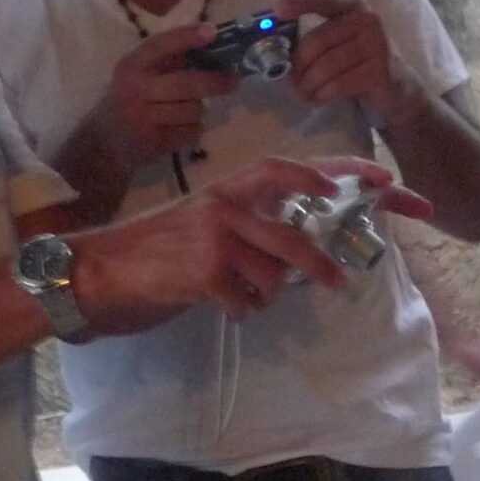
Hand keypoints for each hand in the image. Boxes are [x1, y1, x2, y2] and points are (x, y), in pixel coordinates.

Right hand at [71, 157, 430, 327]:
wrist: (97, 271)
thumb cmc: (155, 252)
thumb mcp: (203, 224)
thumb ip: (247, 225)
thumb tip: (297, 247)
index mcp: (228, 188)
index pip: (290, 169)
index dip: (340, 172)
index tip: (382, 178)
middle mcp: (226, 204)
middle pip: (295, 236)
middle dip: (321, 263)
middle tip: (341, 280)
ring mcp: (216, 236)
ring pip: (274, 275)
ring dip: (261, 294)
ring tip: (235, 294)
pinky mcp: (207, 272)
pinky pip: (248, 302)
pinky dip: (239, 311)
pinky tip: (215, 305)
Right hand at [89, 23, 236, 171]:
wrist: (103, 143)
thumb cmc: (128, 100)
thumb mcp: (137, 75)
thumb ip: (165, 61)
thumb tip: (210, 44)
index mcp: (131, 65)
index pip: (160, 46)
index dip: (186, 37)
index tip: (211, 31)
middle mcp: (135, 89)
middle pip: (187, 84)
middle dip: (215, 82)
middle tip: (233, 80)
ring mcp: (143, 118)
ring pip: (193, 110)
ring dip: (198, 110)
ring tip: (185, 111)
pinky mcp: (154, 143)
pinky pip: (191, 132)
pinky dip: (192, 130)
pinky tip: (178, 128)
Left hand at [273, 0, 403, 121]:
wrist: (396, 90)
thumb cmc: (359, 64)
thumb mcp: (339, 43)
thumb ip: (315, 38)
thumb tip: (278, 51)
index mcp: (352, 7)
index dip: (300, 2)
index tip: (279, 10)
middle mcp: (366, 20)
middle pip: (317, 41)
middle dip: (297, 67)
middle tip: (290, 84)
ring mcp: (376, 45)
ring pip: (325, 66)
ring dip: (308, 85)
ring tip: (303, 95)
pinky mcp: (378, 72)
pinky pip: (338, 84)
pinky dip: (322, 95)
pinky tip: (317, 99)